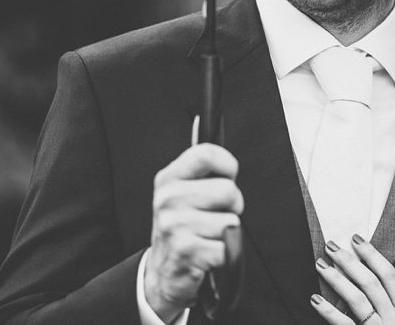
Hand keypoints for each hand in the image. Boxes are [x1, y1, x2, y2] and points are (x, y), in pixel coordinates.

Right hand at [144, 143, 243, 321]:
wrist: (162, 274)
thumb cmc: (181, 227)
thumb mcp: (182, 192)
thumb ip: (198, 164)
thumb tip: (202, 121)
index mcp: (169, 179)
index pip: (206, 153)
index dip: (227, 164)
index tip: (227, 175)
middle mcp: (168, 199)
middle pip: (228, 190)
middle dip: (233, 206)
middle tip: (216, 216)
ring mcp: (175, 225)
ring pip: (232, 221)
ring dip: (227, 234)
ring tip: (209, 237)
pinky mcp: (187, 251)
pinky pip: (228, 248)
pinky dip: (225, 255)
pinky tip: (207, 255)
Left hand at [311, 236, 394, 324]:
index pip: (390, 277)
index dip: (374, 256)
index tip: (359, 240)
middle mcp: (393, 320)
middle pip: (370, 283)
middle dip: (350, 261)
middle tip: (332, 245)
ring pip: (356, 300)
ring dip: (336, 280)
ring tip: (320, 265)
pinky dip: (328, 312)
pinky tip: (314, 300)